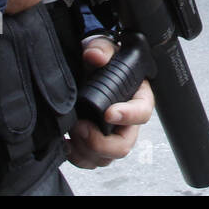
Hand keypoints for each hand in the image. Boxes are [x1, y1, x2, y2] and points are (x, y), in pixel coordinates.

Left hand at [63, 37, 154, 168]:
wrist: (84, 69)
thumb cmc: (100, 59)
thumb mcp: (102, 47)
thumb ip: (100, 48)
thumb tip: (95, 56)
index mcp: (137, 96)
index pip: (142, 111)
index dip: (128, 116)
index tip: (108, 114)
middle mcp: (127, 120)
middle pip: (124, 144)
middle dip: (101, 141)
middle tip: (81, 127)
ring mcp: (112, 135)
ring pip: (106, 157)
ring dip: (86, 150)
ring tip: (72, 132)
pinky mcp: (96, 145)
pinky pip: (91, 162)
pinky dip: (77, 157)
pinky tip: (66, 142)